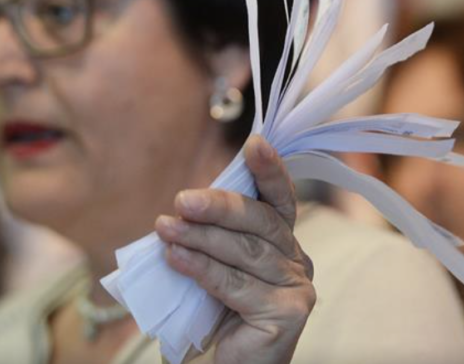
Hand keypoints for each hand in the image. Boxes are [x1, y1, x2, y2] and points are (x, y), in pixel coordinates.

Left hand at [154, 135, 315, 363]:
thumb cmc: (216, 319)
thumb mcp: (213, 268)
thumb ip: (211, 238)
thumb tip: (181, 209)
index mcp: (283, 244)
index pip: (279, 201)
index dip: (270, 171)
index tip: (253, 144)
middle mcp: (298, 262)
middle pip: (261, 222)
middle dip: (221, 206)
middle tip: (182, 200)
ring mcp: (297, 288)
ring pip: (245, 252)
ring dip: (201, 238)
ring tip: (166, 229)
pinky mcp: (288, 313)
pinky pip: (236, 284)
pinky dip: (202, 269)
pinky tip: (175, 258)